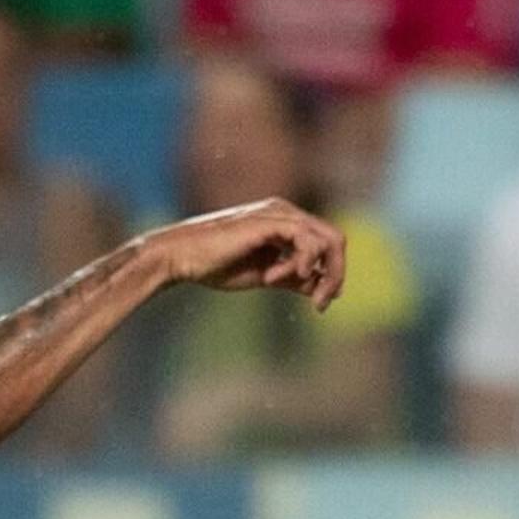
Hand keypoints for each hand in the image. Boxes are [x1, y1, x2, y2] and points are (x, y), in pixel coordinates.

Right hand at [136, 199, 345, 308]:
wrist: (182, 257)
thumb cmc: (216, 266)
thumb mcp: (265, 276)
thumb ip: (293, 278)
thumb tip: (320, 288)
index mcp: (286, 224)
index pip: (327, 243)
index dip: (332, 274)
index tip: (320, 303)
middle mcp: (287, 213)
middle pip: (336, 239)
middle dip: (335, 275)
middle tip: (320, 304)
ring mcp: (280, 214)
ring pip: (328, 239)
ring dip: (320, 273)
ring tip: (298, 293)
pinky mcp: (270, 221)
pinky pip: (306, 241)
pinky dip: (300, 264)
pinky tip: (275, 279)